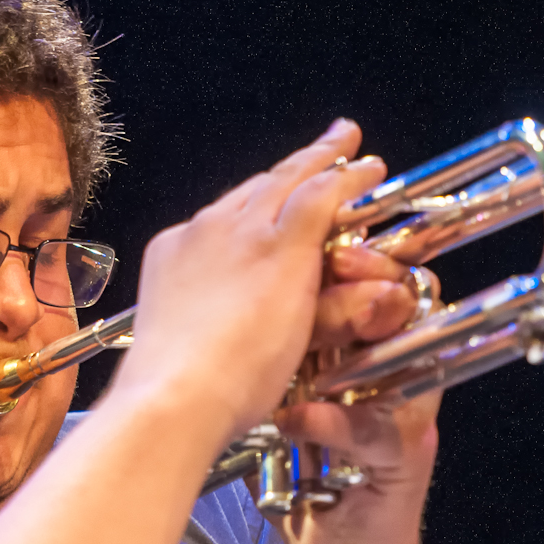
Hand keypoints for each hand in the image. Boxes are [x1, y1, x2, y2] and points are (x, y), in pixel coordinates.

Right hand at [108, 121, 386, 442]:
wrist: (175, 395)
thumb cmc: (174, 394)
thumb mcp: (181, 345)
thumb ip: (203, 323)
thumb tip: (217, 333)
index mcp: (176, 254)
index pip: (224, 216)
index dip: (257, 201)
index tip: (274, 195)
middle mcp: (205, 230)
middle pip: (256, 188)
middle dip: (292, 169)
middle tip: (324, 148)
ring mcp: (242, 232)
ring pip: (290, 180)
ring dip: (323, 162)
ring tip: (351, 148)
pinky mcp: (281, 244)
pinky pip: (321, 194)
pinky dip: (347, 179)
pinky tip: (369, 171)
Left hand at [276, 237, 444, 543]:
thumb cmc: (311, 469)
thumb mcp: (285, 393)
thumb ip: (276, 343)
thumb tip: (236, 284)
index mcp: (368, 345)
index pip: (374, 276)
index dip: (352, 249)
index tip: (322, 235)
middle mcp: (398, 369)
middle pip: (402, 302)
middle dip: (369, 278)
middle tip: (337, 261)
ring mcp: (406, 410)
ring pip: (402, 356)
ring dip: (357, 341)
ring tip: (316, 333)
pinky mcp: (404, 456)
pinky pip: (379, 428)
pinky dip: (335, 423)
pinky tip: (298, 418)